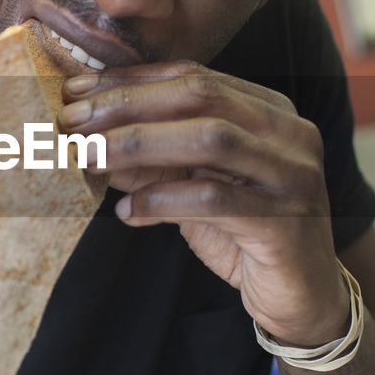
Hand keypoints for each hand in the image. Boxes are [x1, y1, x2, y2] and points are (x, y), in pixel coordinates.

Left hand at [60, 62, 349, 344]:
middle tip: (73, 121)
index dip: (132, 80)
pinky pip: (213, 198)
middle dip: (128, 104)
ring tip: (89, 157)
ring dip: (138, 143)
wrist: (302, 296)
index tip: (76, 90)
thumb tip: (87, 135)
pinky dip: (161, 201)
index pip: (194, 77)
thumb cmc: (243, 232)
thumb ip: (152, 157)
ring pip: (210, 138)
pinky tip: (126, 212)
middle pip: (201, 96)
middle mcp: (290, 132)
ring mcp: (294, 174)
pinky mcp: (286, 220)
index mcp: (270, 110)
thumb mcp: (193, 184)